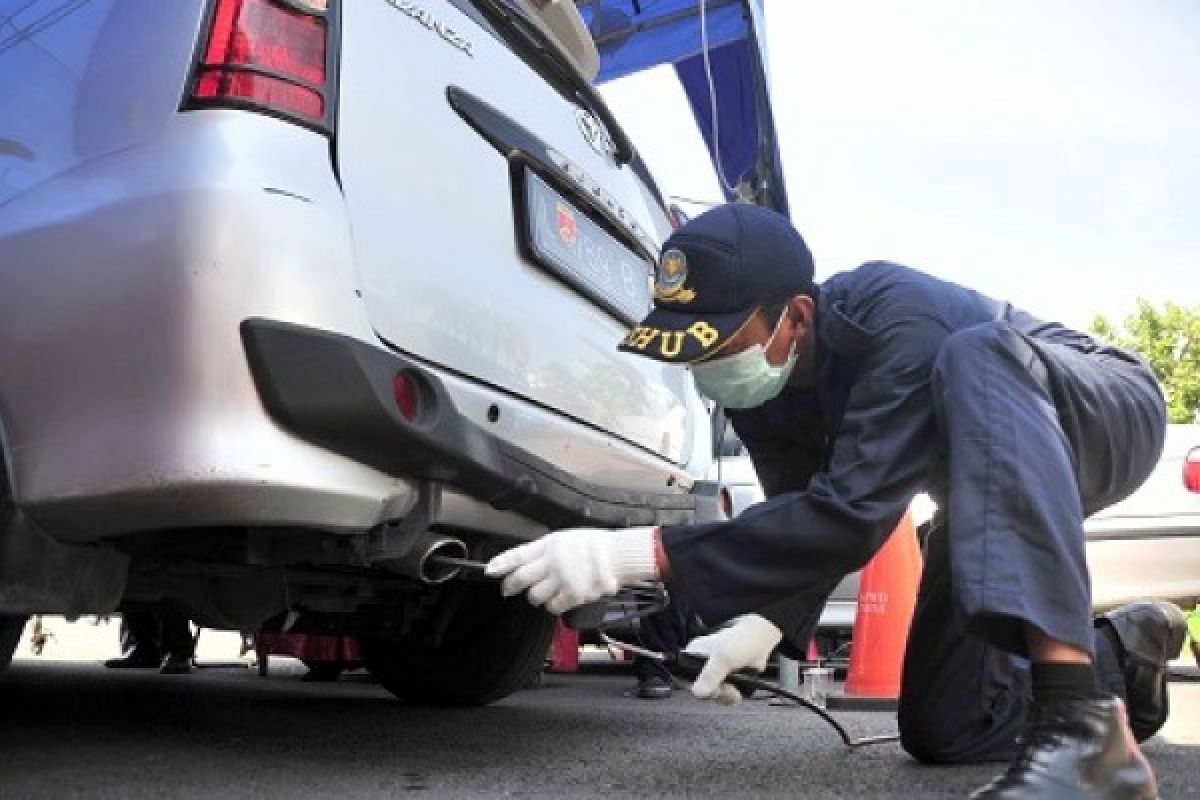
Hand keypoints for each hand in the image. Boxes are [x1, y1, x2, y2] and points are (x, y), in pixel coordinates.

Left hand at [484, 527, 658, 613]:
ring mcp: (562, 579)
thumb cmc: (594, 545)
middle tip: (508, 589)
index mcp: (549, 544)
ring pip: (534, 596)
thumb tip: (522, 563)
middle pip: (520, 578)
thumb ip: (543, 551)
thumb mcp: (564, 539)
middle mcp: (552, 561)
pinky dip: (553, 605)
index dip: (501, 563)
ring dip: (536, 596)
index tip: (489, 570)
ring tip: (546, 590)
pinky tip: (560, 598)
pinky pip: (552, 606)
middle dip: (511, 585)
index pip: (518, 554)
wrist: (619, 555)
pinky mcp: (572, 595)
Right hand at [684, 614, 781, 704]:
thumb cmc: (740, 641)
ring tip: (734, 690)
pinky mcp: (724, 680)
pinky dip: (729, 698)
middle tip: (726, 687)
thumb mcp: (724, 658)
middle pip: (699, 689)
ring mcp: (713, 673)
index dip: (694, 687)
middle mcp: (700, 664)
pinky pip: (721, 696)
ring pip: (711, 694)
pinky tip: (736, 692)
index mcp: (693, 654)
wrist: (760, 641)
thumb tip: (698, 693)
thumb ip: (710, 675)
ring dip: (724, 696)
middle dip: (714, 692)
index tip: (708, 689)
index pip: (683, 676)